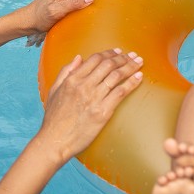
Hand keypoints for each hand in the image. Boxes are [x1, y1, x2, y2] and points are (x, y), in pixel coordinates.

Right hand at [38, 49, 142, 163]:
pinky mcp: (103, 112)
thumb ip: (65, 72)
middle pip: (109, 64)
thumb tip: (79, 57)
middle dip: (124, 58)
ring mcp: (94, 98)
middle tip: (133, 55)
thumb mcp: (54, 90)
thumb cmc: (54, 118)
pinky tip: (139, 77)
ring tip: (139, 62)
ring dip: (131, 66)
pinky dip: (132, 82)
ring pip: (117, 76)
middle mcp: (84, 86)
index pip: (95, 59)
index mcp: (73, 80)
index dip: (110, 53)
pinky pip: (121, 92)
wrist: (55, 142)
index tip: (119, 51)